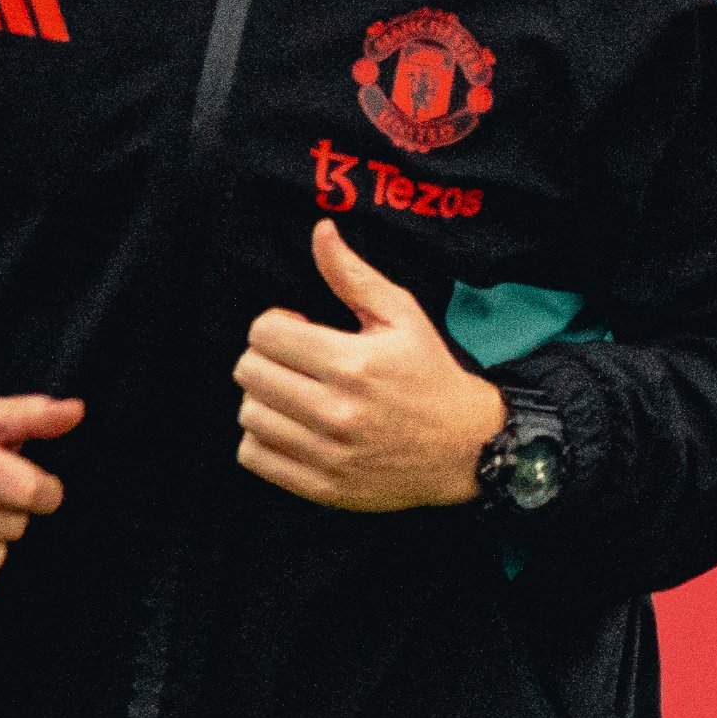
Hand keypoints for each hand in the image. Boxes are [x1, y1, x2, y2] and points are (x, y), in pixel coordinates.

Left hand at [235, 220, 505, 512]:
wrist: (468, 448)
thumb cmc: (431, 376)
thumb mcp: (402, 317)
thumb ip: (354, 276)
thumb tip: (320, 231)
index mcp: (353, 363)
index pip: (264, 333)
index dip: (276, 325)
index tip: (299, 332)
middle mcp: (336, 410)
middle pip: (248, 372)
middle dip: (266, 359)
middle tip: (295, 364)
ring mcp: (328, 453)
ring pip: (249, 415)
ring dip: (264, 400)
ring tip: (294, 397)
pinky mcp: (323, 487)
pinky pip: (255, 457)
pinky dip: (262, 440)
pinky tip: (290, 428)